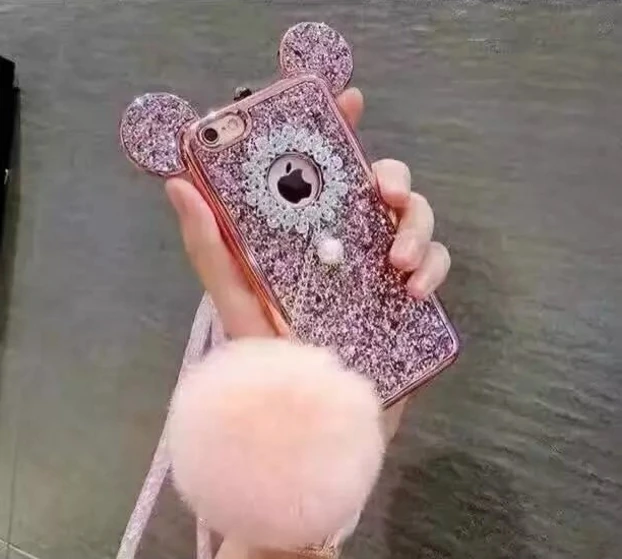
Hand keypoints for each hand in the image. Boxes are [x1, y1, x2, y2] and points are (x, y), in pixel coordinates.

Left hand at [165, 87, 450, 339]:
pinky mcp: (409, 300)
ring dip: (415, 226)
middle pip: (379, 185)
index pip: (322, 171)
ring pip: (415, 218)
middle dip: (391, 177)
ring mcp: (380, 271)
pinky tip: (415, 291)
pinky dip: (434, 267)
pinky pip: (436, 265)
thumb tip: (179, 184)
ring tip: (400, 262)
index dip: (335, 130)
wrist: (314, 427)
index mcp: (304, 238)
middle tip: (383, 193)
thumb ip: (211, 250)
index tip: (348, 100)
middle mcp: (345, 246)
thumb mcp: (237, 303)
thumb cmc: (270, 366)